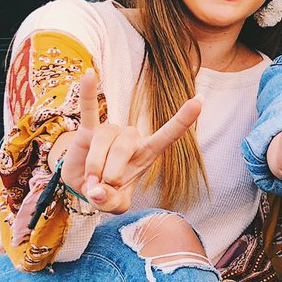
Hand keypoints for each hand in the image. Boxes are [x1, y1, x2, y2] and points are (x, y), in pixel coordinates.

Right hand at [60, 70, 201, 214]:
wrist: (83, 187)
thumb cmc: (108, 193)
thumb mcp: (115, 205)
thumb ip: (111, 203)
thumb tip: (97, 191)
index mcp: (147, 153)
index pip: (168, 135)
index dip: (183, 120)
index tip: (199, 101)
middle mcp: (132, 138)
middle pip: (125, 147)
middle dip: (112, 172)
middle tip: (103, 189)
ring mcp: (111, 131)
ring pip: (104, 141)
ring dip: (95, 166)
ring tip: (92, 181)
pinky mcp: (89, 130)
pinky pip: (88, 110)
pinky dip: (87, 94)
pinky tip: (88, 75)